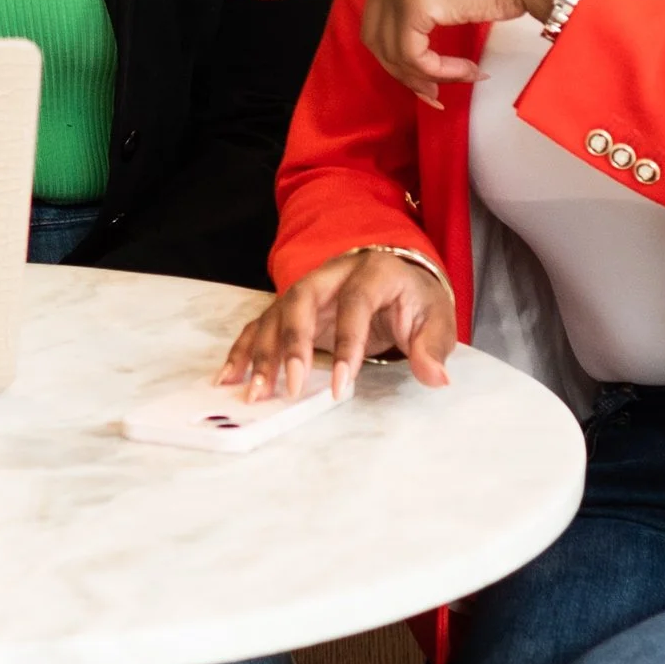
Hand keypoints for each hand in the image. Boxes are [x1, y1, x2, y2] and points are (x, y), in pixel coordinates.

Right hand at [221, 247, 457, 402]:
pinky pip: (260, 326)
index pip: (355, 304)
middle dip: (292, 345)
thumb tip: (436, 377)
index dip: (348, 344)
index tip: (343, 388)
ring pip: (275, 315)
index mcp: (372, 271)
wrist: (398, 279)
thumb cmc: (416, 301)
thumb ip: (433, 347)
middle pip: (302, 302)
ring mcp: (306, 289)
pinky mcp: (290, 307)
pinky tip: (228, 377)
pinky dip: (243, 351)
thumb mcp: (436, 319)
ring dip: (261, 354)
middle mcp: (331, 274)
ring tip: (253, 392)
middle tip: (291, 386)